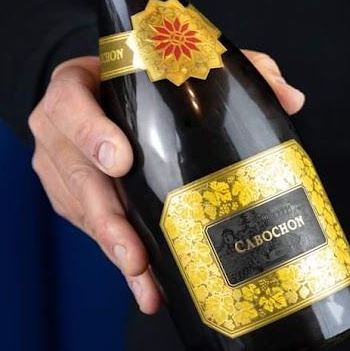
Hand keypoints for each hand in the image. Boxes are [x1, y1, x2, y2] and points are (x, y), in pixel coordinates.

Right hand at [28, 50, 304, 312]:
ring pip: (86, 214)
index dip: (91, 133)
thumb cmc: (149, 80)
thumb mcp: (185, 63)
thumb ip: (234, 70)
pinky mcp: (75, 203)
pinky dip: (124, 259)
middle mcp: (60, 132)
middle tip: (135, 251)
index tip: (122, 161)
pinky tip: (149, 287)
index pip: (71, 105)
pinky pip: (95, 234)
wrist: (112, 94)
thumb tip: (290, 98)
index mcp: (75, 87)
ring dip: (117, 250)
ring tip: (144, 278)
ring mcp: (65, 172)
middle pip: (78, 177)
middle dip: (109, 219)